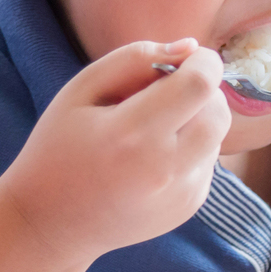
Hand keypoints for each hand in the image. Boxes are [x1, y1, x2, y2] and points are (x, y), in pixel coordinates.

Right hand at [0, 39, 230, 265]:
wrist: (51, 224)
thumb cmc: (59, 148)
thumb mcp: (81, 89)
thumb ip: (135, 59)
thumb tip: (191, 47)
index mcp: (132, 135)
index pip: (200, 86)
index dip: (203, 62)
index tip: (188, 58)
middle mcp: (164, 169)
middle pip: (219, 110)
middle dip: (202, 89)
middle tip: (165, 91)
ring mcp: (181, 194)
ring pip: (217, 135)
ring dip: (196, 118)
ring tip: (152, 126)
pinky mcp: (189, 206)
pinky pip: (208, 160)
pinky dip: (191, 147)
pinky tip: (152, 156)